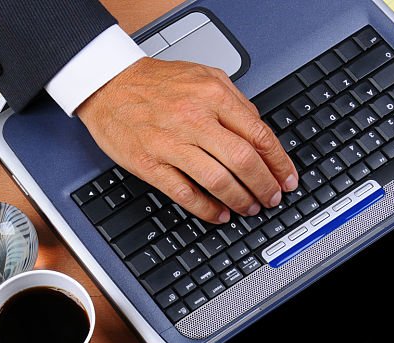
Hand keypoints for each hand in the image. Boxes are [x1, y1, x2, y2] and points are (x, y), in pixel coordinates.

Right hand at [76, 58, 298, 223]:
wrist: (108, 84)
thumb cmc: (155, 83)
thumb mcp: (203, 77)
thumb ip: (234, 102)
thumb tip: (258, 132)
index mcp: (213, 95)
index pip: (258, 134)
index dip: (278, 163)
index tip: (286, 179)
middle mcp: (194, 118)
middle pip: (243, 160)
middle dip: (264, 185)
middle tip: (271, 198)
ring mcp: (171, 143)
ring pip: (218, 179)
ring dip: (239, 199)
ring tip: (249, 208)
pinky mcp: (150, 163)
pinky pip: (185, 193)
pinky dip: (207, 209)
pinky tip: (219, 214)